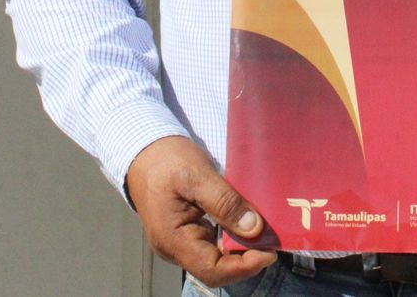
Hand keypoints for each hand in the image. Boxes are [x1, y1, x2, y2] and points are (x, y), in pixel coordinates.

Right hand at [125, 135, 277, 286]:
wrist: (143, 148)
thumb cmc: (167, 160)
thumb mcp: (198, 175)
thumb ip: (225, 203)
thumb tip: (255, 229)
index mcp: (172, 239)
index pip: (212, 269)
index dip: (244, 267)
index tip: (270, 251)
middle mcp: (174, 247)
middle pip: (214, 268)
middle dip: (246, 259)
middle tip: (272, 241)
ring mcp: (178, 241)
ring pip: (214, 257)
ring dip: (240, 249)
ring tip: (264, 233)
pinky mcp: (185, 231)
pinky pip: (210, 244)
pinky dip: (231, 238)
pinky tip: (247, 225)